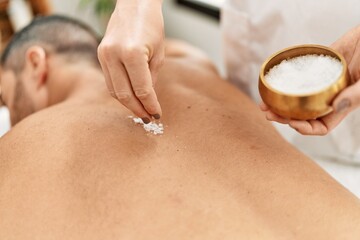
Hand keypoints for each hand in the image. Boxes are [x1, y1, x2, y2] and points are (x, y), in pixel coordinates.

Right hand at [98, 0, 163, 122]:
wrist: (133, 4)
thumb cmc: (151, 25)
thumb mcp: (158, 53)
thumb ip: (151, 78)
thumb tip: (146, 99)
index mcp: (132, 53)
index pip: (142, 89)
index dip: (150, 105)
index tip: (157, 114)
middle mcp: (114, 54)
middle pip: (124, 94)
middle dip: (138, 109)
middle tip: (148, 118)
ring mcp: (104, 55)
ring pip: (114, 90)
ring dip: (128, 104)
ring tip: (140, 111)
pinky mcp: (100, 55)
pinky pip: (109, 81)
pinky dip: (120, 92)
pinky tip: (130, 98)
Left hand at [260, 25, 359, 134]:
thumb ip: (356, 94)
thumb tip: (335, 106)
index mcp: (340, 106)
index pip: (321, 126)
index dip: (306, 129)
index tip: (292, 123)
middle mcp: (326, 97)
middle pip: (301, 114)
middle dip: (284, 117)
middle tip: (269, 113)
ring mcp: (317, 82)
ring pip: (294, 98)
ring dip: (278, 103)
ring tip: (263, 103)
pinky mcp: (312, 67)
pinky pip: (295, 77)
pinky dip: (283, 81)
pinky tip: (272, 82)